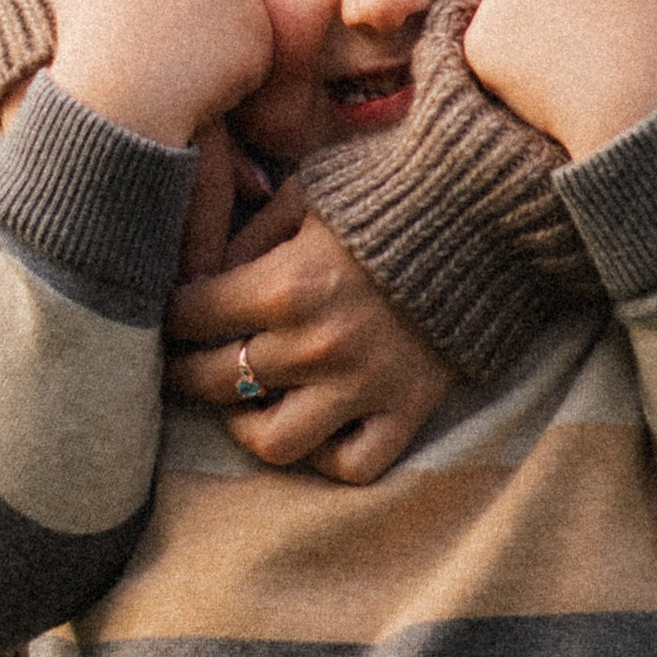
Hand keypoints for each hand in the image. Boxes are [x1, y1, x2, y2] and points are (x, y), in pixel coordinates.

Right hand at [47, 0, 271, 148]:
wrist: (119, 103)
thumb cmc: (91, 36)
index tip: (147, 2)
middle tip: (162, 36)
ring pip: (236, 9)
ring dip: (216, 29)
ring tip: (176, 61)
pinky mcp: (262, 41)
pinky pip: (252, 49)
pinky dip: (232, 66)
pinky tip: (197, 82)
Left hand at [165, 190, 454, 478]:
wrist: (487, 213)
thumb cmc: (390, 191)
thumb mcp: (311, 190)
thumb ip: (252, 232)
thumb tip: (205, 276)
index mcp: (287, 283)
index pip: (189, 316)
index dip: (168, 312)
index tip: (172, 310)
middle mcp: (317, 344)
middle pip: (212, 381)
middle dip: (183, 369)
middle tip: (183, 360)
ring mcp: (363, 385)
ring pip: (271, 443)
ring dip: (244, 424)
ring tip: (244, 400)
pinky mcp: (406, 410)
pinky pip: (350, 466)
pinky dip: (324, 454)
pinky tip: (314, 422)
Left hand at [461, 0, 656, 158]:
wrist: (629, 112)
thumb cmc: (654, 42)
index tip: (619, 11)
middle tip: (596, 39)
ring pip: (515, 7)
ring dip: (533, 27)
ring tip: (572, 61)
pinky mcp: (479, 42)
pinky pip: (492, 47)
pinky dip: (512, 64)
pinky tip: (545, 80)